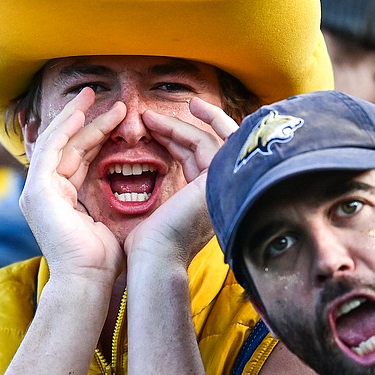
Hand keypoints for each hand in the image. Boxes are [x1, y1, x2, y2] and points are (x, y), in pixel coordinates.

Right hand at [20, 87, 125, 281]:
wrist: (87, 281)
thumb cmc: (103, 261)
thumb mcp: (108, 222)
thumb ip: (110, 201)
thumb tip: (132, 191)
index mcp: (59, 199)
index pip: (74, 156)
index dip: (91, 133)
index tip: (112, 116)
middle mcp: (43, 191)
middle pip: (63, 144)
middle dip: (80, 117)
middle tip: (96, 94)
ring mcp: (36, 190)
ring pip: (56, 141)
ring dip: (75, 117)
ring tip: (92, 96)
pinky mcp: (38, 190)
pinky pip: (52, 149)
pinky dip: (65, 129)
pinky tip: (81, 114)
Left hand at [124, 97, 238, 266]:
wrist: (155, 259)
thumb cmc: (149, 246)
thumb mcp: (160, 211)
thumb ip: (169, 190)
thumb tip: (153, 169)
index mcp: (209, 200)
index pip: (201, 160)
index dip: (181, 140)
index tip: (158, 126)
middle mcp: (223, 192)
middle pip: (209, 147)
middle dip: (180, 128)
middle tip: (152, 115)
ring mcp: (226, 186)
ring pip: (211, 141)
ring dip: (179, 125)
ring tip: (148, 116)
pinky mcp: (219, 178)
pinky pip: (212, 141)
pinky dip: (196, 125)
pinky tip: (175, 116)